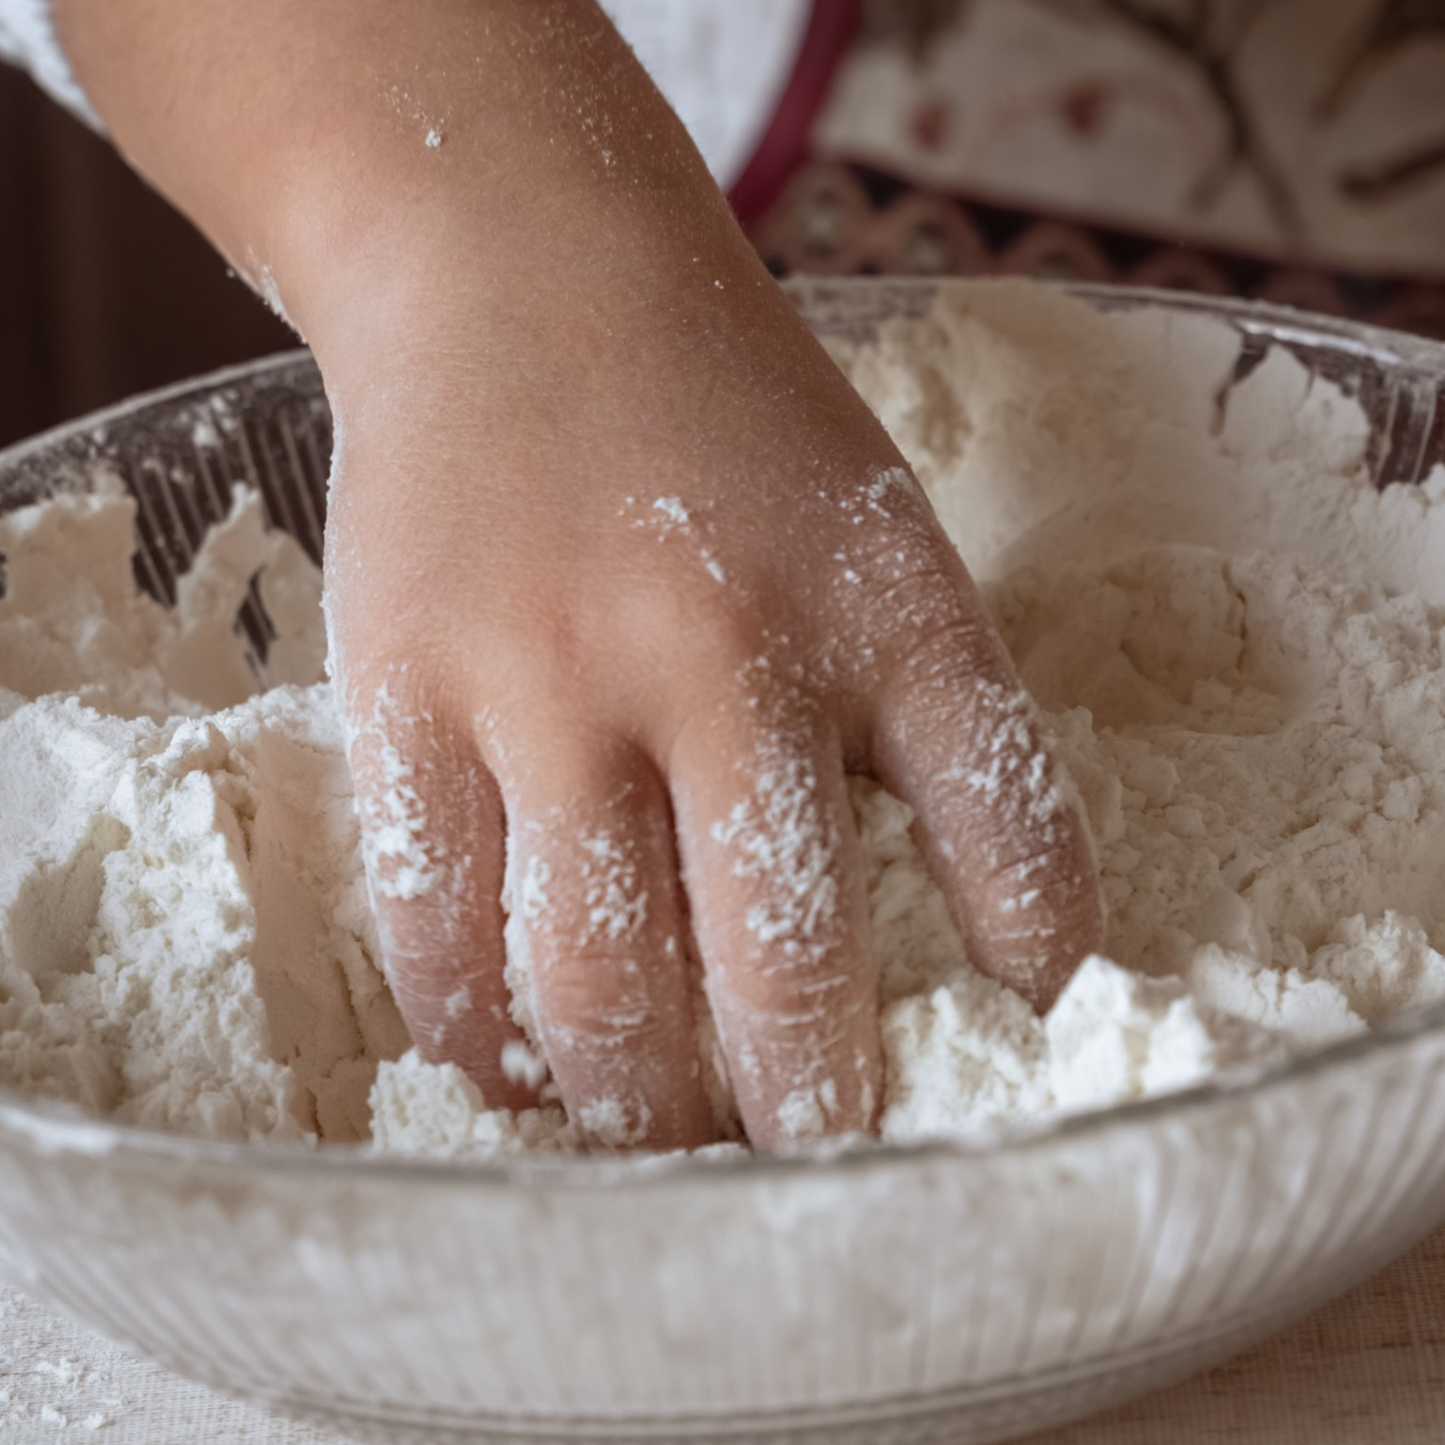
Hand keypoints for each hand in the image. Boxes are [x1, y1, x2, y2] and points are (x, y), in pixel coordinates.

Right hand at [54, 0, 1101, 1151]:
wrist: (518, 260)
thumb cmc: (730, 426)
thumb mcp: (879, 539)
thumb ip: (922, 725)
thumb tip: (996, 962)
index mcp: (888, 608)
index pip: (1012, 833)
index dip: (1039, 971)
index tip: (1035, 1055)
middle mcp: (728, 654)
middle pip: (782, 968)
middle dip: (814, 1120)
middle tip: (825, 1183)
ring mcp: (550, 681)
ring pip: (594, 988)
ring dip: (644, 1111)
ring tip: (669, 1147)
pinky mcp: (404, 698)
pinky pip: (438, 932)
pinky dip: (487, 1040)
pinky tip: (527, 1068)